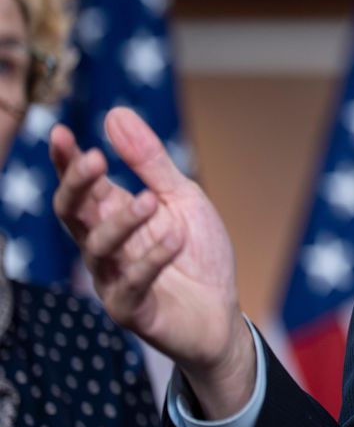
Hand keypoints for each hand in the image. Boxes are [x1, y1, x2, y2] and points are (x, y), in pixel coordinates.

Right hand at [50, 107, 256, 417]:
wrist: (221, 312)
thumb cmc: (196, 252)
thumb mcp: (180, 197)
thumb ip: (149, 161)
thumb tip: (115, 114)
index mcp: (113, 216)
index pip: (80, 186)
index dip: (66, 162)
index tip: (59, 133)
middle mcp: (104, 247)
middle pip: (73, 214)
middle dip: (77, 186)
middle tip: (94, 160)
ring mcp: (113, 280)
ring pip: (98, 248)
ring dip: (122, 221)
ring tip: (148, 201)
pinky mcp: (131, 310)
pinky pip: (132, 283)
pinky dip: (153, 258)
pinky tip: (175, 238)